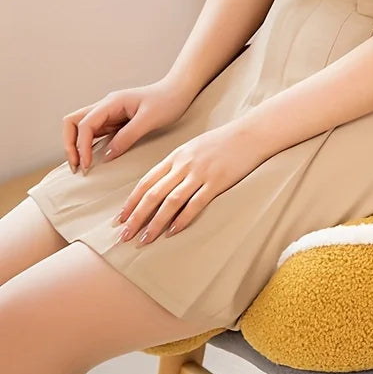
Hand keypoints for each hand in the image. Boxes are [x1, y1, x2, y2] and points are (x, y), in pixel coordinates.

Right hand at [63, 77, 196, 174]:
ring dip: (78, 146)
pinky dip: (90, 145)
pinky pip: (97, 133)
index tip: (86, 165)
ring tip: (82, 166)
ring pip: (83, 128)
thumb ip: (127, 137)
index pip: (85, 124)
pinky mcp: (116, 121)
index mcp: (112, 102)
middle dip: (70, 144)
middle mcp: (106, 106)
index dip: (81, 145)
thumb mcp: (149, 120)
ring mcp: (110, 114)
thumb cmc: (167, 101)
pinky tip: (94, 158)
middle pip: (74, 122)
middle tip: (76, 166)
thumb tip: (106, 156)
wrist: (179, 91)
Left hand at [112, 118, 268, 245]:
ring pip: (170, 201)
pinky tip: (172, 232)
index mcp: (176, 156)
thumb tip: (162, 183)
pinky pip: (195, 204)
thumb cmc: (223, 141)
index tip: (120, 219)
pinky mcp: (217, 182)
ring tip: (144, 240)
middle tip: (124, 235)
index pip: (146, 181)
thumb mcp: (194, 147)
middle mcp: (184, 165)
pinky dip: (182, 219)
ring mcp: (200, 173)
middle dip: (136, 217)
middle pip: (153, 194)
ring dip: (155, 223)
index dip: (131, 202)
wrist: (251, 134)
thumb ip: (178, 163)